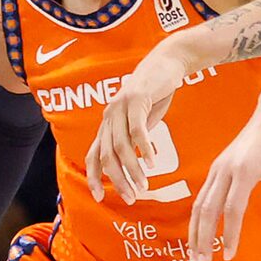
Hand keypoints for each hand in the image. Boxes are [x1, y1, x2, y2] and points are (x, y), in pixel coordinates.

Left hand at [86, 53, 179, 204]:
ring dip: (133, 169)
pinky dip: (144, 148)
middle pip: (107, 157)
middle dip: (118, 181)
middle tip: (132, 197)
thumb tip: (134, 165)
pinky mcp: (136, 99)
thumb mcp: (141, 121)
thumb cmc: (155, 94)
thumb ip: (135, 141)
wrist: (167, 62)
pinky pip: (137, 129)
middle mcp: (109, 117)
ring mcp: (120, 107)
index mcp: (108, 124)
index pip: (94, 156)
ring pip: (122, 146)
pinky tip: (152, 161)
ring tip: (144, 184)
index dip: (93, 178)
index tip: (99, 198)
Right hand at [190, 103, 260, 260]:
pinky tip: (199, 232)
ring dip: (195, 230)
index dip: (229, 234)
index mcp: (244, 171)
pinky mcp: (216, 168)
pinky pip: (202, 196)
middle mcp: (225, 170)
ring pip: (199, 203)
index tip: (229, 254)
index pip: (232, 209)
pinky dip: (198, 217)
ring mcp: (217, 168)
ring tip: (195, 254)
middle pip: (207, 209)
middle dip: (203, 238)